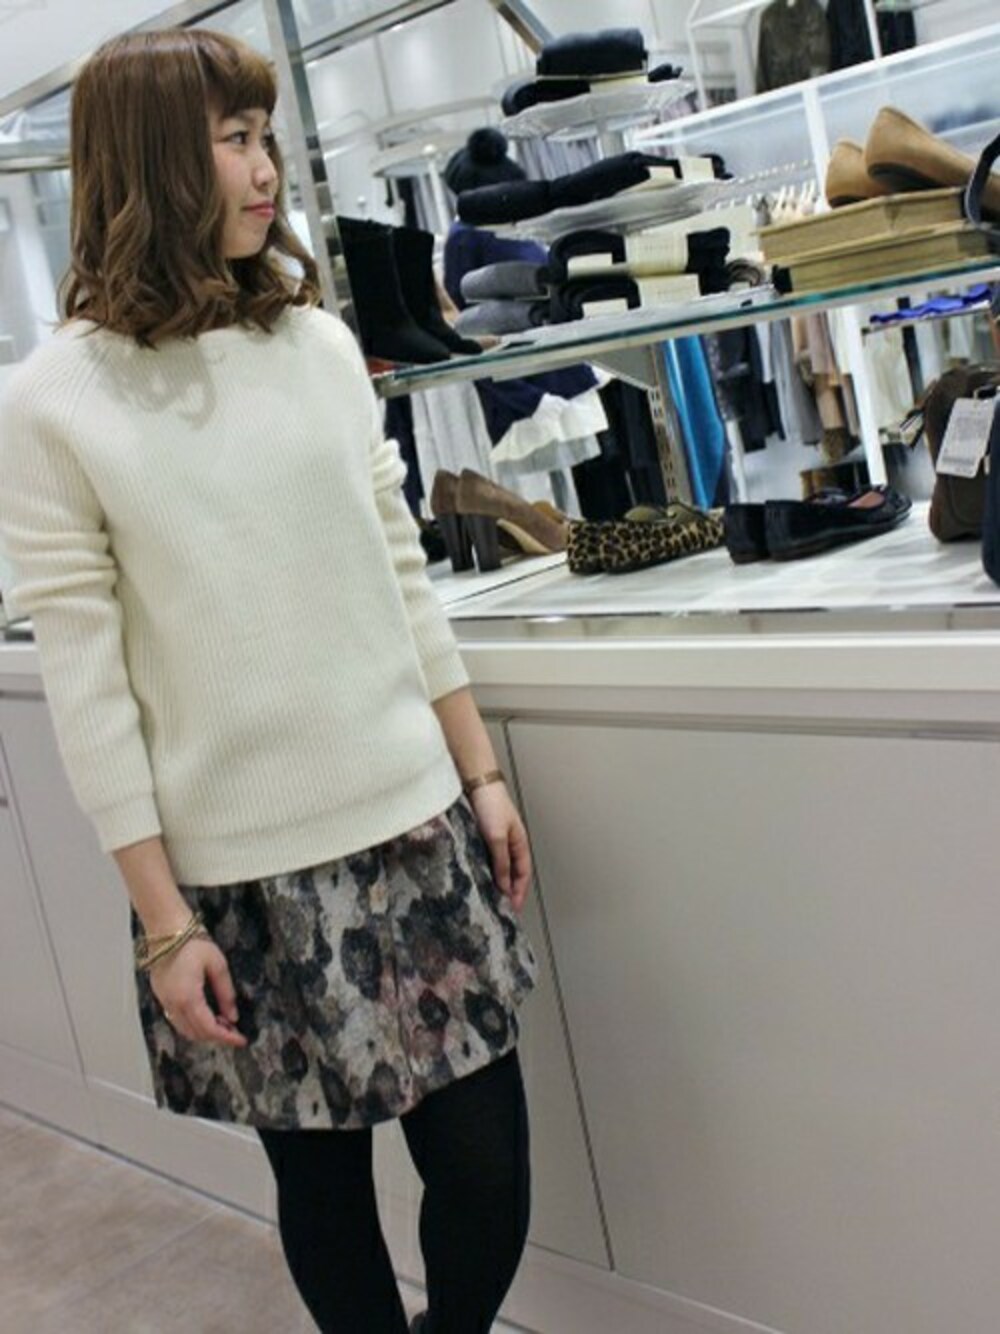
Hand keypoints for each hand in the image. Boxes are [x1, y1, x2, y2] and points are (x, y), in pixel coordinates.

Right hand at [149, 938, 247, 1047]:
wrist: (166, 929)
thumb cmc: (194, 943)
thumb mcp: (218, 965)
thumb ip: (226, 993)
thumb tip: (233, 1017)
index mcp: (188, 998)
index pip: (209, 1029)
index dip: (227, 1038)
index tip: (242, 1041)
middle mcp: (173, 1005)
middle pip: (196, 1033)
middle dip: (216, 1037)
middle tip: (235, 1032)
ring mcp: (164, 1002)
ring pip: (184, 1029)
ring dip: (204, 1032)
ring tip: (223, 1024)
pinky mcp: (160, 996)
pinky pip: (176, 1020)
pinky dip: (192, 1024)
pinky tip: (206, 1015)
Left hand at [468, 783, 531, 912]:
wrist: (476, 782)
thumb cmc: (491, 804)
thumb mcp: (497, 837)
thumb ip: (501, 862)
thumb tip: (505, 886)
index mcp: (520, 843)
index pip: (523, 874)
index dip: (519, 892)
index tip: (513, 908)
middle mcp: (509, 842)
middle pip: (512, 872)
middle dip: (509, 890)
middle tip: (501, 907)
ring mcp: (496, 838)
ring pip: (499, 865)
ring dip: (496, 880)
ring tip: (489, 896)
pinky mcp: (482, 834)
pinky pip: (487, 857)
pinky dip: (485, 869)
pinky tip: (477, 875)